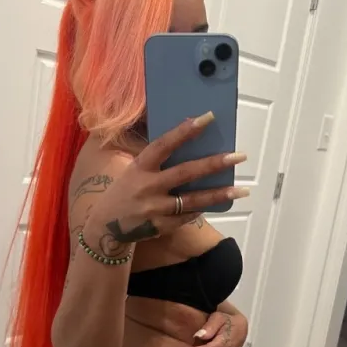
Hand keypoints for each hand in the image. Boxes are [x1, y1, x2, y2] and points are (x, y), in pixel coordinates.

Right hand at [83, 112, 247, 257]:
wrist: (105, 227)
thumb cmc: (125, 191)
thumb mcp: (133, 171)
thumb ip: (156, 161)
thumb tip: (188, 145)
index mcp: (140, 167)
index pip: (164, 145)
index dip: (184, 131)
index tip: (208, 118)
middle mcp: (148, 187)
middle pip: (185, 172)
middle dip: (214, 164)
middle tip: (239, 156)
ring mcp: (155, 209)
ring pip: (193, 200)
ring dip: (218, 194)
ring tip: (242, 190)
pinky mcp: (161, 227)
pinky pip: (187, 216)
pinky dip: (202, 209)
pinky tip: (218, 202)